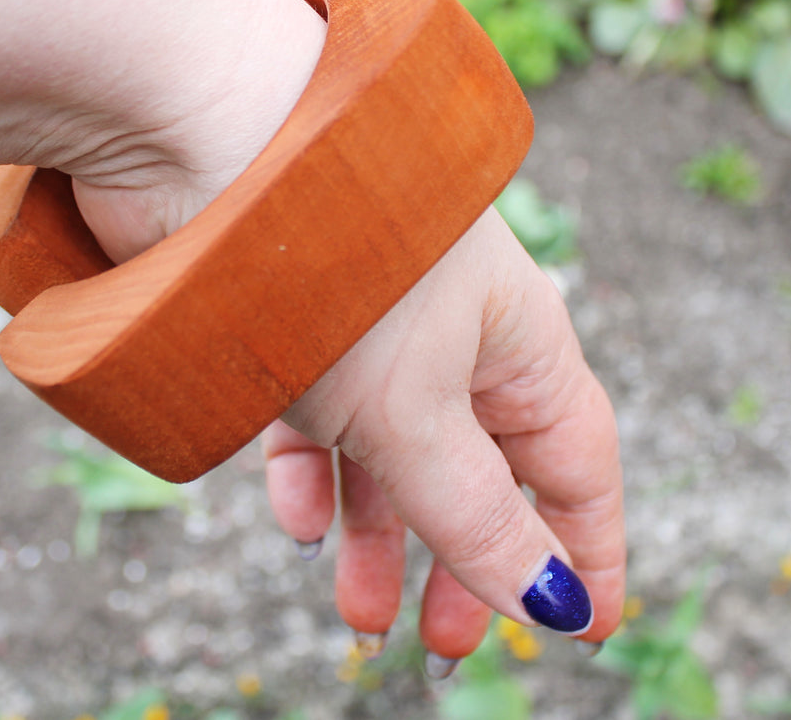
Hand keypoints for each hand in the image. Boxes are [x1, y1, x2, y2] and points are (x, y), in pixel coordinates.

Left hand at [262, 209, 624, 669]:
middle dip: (468, 561)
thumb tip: (553, 604)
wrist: (205, 146)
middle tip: (444, 644)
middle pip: (483, 471)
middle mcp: (454, 334)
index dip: (585, 550)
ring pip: (395, 455)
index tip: (582, 630)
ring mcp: (372, 331)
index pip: (577, 464)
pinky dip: (314, 478)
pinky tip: (299, 521)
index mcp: (517, 342)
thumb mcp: (417, 416)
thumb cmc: (338, 268)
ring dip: (382, 536)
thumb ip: (478, 516)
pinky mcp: (296, 328)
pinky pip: (319, 422)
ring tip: (358, 614)